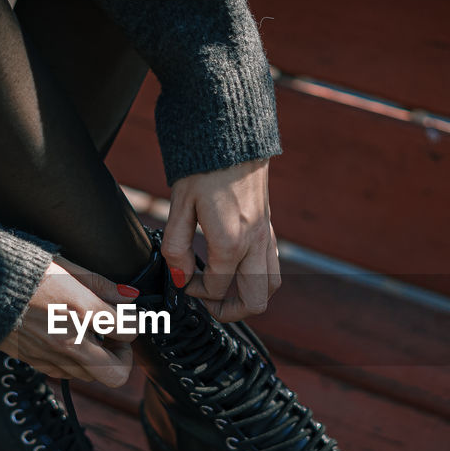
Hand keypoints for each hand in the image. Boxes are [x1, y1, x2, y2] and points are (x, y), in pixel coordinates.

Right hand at [0, 257, 135, 386]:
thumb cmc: (23, 270)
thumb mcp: (67, 267)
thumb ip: (102, 286)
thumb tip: (130, 297)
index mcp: (80, 311)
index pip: (130, 330)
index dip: (134, 321)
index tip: (127, 314)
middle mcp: (69, 340)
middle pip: (118, 373)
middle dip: (123, 355)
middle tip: (114, 335)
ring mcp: (51, 356)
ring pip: (93, 376)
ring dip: (99, 359)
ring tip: (88, 333)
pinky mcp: (35, 363)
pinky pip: (67, 373)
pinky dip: (75, 361)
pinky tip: (67, 338)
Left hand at [164, 158, 281, 321]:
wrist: (233, 140)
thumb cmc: (204, 170)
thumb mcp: (180, 207)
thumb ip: (177, 247)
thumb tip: (181, 277)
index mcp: (230, 242)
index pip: (215, 288)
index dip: (194, 292)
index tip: (183, 280)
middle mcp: (254, 244)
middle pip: (254, 301)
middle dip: (229, 311)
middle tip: (207, 303)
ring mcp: (266, 238)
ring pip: (270, 288)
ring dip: (248, 298)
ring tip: (223, 292)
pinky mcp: (269, 230)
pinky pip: (273, 268)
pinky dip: (257, 280)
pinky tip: (236, 271)